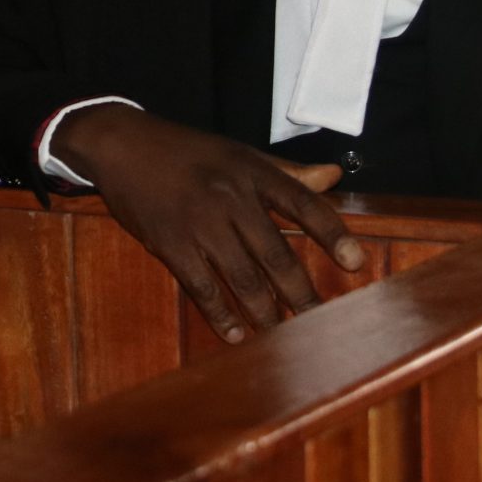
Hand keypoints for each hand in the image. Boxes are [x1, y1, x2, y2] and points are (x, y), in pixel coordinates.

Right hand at [52, 104, 363, 341]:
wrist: (126, 145)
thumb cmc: (190, 152)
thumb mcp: (240, 154)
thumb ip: (288, 172)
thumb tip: (334, 177)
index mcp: (252, 171)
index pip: (303, 202)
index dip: (332, 234)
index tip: (356, 263)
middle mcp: (231, 196)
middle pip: (276, 252)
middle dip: (302, 292)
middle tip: (323, 323)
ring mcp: (200, 222)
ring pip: (243, 276)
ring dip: (267, 312)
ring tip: (285, 336)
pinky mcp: (170, 245)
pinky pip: (202, 287)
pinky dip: (221, 315)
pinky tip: (237, 335)